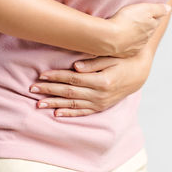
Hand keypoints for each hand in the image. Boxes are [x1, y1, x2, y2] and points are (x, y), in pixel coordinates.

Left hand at [29, 54, 150, 116]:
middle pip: (70, 93)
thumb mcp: (112, 57)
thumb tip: (75, 66)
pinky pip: (83, 112)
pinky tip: (57, 114)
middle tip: (32, 89)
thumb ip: (94, 63)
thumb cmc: (123, 61)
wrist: (139, 73)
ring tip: (38, 104)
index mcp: (102, 80)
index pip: (73, 79)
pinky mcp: (101, 107)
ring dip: (55, 104)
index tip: (41, 75)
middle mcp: (100, 94)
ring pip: (73, 104)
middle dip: (50, 91)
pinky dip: (69, 113)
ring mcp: (100, 103)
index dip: (56, 77)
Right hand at [104, 2, 170, 57]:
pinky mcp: (125, 53)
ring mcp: (135, 47)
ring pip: (138, 39)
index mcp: (152, 27)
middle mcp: (146, 39)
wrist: (109, 38)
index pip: (156, 20)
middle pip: (147, 30)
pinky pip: (128, 47)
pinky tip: (120, 39)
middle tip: (135, 18)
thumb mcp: (145, 9)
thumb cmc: (126, 21)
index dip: (152, 14)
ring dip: (134, 35)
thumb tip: (168, 9)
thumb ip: (158, 9)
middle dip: (144, 25)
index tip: (147, 11)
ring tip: (126, 28)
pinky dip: (126, 43)